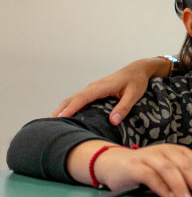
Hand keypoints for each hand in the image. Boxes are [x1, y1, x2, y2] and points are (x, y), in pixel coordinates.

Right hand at [51, 58, 168, 124]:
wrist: (138, 69)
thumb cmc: (137, 81)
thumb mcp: (134, 94)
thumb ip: (124, 107)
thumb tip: (113, 121)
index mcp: (101, 87)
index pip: (82, 98)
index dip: (71, 108)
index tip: (60, 118)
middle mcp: (93, 87)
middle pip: (72, 99)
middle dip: (60, 111)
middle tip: (48, 127)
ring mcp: (92, 89)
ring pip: (72, 99)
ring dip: (62, 110)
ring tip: (52, 126)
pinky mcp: (94, 92)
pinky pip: (78, 100)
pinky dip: (69, 108)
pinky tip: (65, 119)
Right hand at [95, 144, 191, 196]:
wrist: (113, 163)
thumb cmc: (144, 169)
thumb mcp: (167, 172)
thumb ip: (181, 179)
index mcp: (177, 152)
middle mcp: (166, 151)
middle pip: (186, 165)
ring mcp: (150, 156)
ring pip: (170, 169)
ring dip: (180, 186)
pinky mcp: (135, 166)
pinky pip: (150, 175)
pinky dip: (161, 187)